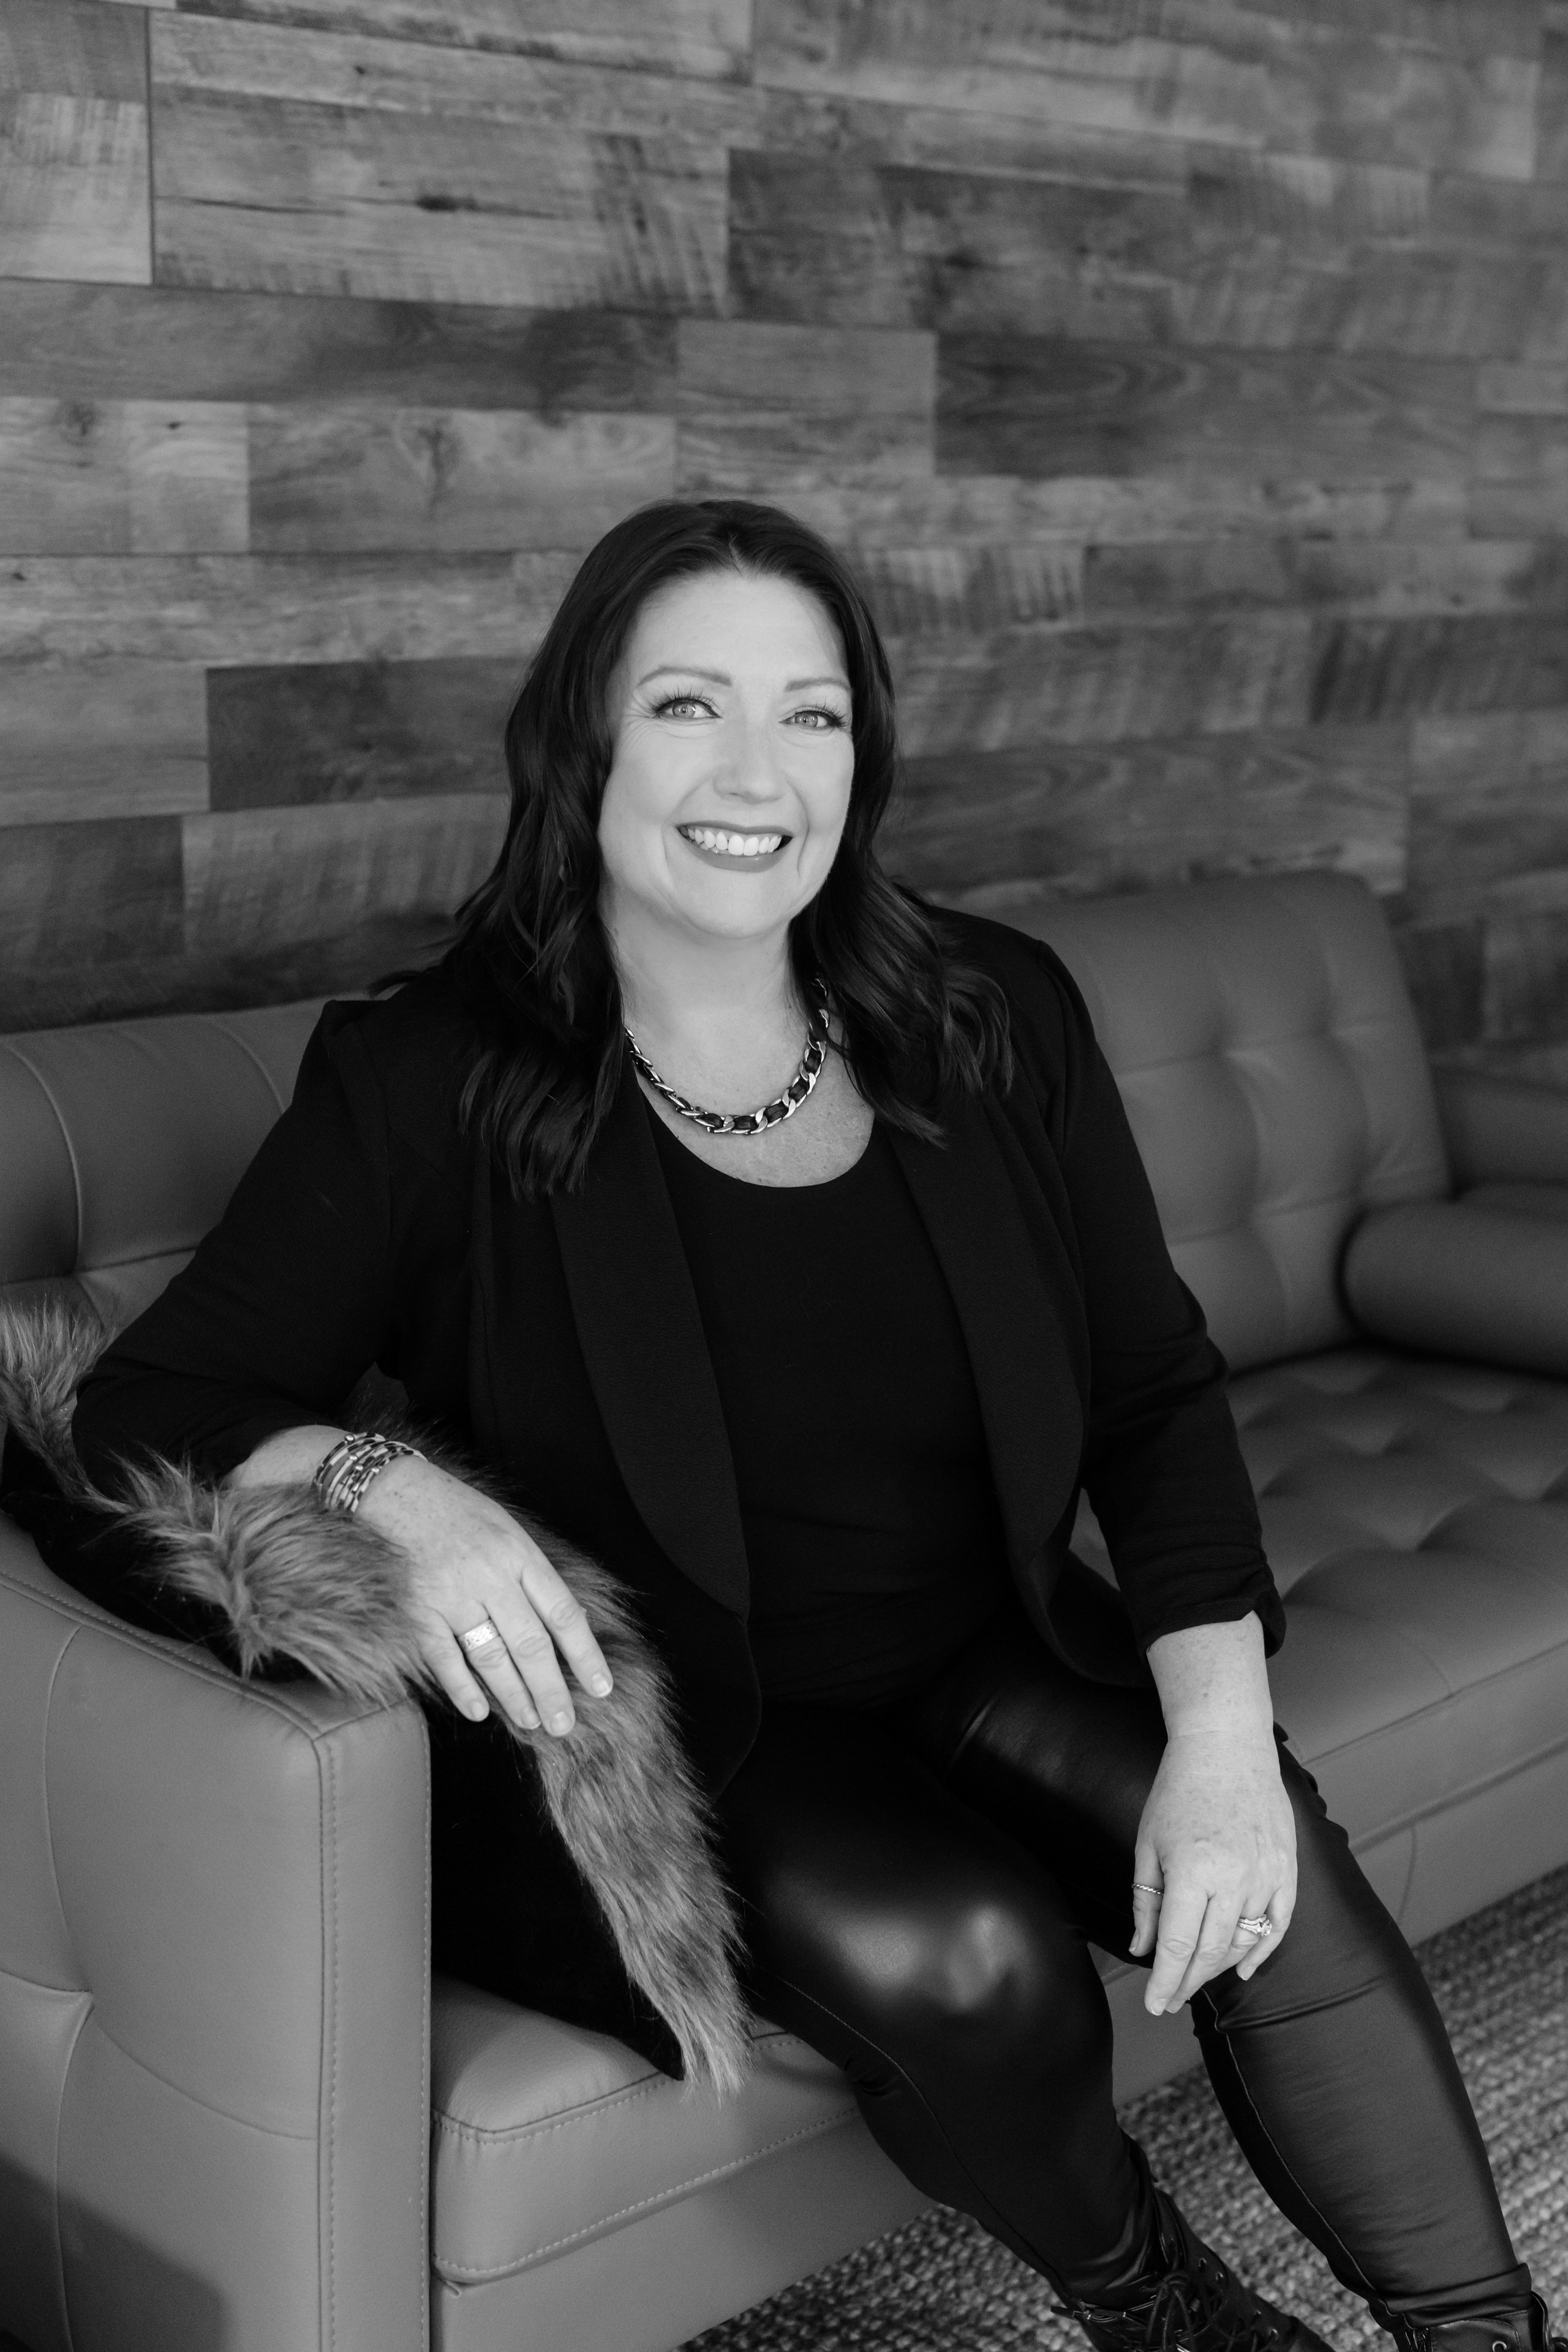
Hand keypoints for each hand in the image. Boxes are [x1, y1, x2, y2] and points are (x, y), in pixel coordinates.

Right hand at [360, 1454, 612, 1736]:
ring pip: (491, 1657)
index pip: (563, 1613)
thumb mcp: (507, 1530)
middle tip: (564, 1724)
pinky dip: (462, 1688)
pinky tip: (479, 1710)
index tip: (601, 1688)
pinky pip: (444, 1658)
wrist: (395, 1491)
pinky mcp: (418, 1610)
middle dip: (551, 1690)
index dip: (586, 1655)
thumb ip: (531, 1575)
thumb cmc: (458, 1512)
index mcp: (519, 1554)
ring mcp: (452, 1595)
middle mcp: (490, 1576)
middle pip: (530, 1644)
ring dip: (514, 1695)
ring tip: (531, 1721)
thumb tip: (561, 1625)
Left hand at [1128, 1720, 1296, 2013]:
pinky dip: (1263, 1949)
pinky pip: (1278, 1922)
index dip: (1165, 1982)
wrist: (1226, 1747)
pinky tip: (1245, 1968)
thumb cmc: (1178, 1790)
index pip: (1178, 1946)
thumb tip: (1141, 1950)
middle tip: (1171, 2000)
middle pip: (1210, 1951)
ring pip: (1244, 1941)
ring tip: (1196, 1979)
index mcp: (1192, 1871)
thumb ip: (1145, 1901)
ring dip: (1219, 1967)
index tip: (1155, 2006)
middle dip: (1187, 1982)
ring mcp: (1265, 1874)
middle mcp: (1233, 1878)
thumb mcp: (1147, 1843)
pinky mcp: (1287, 1868)